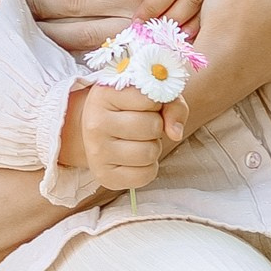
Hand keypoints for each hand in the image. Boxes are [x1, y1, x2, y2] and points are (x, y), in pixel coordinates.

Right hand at [58, 82, 181, 191]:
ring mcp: (96, 152)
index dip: (156, 103)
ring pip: (150, 152)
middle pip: (152, 127)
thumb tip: (175, 133)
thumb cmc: (129, 109)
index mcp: (104, 93)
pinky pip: (145, 175)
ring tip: (138, 141)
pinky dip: (148, 168)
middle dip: (156, 126)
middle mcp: (95, 122)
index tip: (143, 104)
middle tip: (142, 125)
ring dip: (153, 147)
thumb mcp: (150, 96)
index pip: (151, 98)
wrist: (100, 130)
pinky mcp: (104, 176)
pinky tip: (135, 158)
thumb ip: (171, 104)